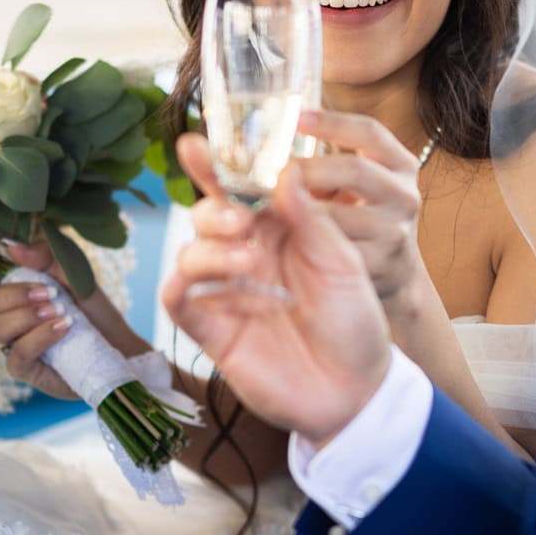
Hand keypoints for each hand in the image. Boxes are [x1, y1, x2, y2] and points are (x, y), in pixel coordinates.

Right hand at [0, 240, 138, 401]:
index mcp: (10, 293)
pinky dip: (40, 337)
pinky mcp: (25, 369)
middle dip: (14, 295)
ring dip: (28, 316)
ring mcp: (12, 345)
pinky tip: (63, 328)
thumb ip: (44, 257)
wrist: (117, 344)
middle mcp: (5, 319)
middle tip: (49, 293)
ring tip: (60, 312)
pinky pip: (17, 354)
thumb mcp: (73, 273)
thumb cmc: (91, 309)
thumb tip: (10, 247)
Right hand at [160, 133, 391, 442]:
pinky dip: (180, 282)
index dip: (217, 166)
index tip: (197, 143)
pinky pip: (178, 298)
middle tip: (241, 218)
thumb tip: (284, 170)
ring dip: (210, 247)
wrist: (357, 391)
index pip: (242, 190)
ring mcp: (228, 293)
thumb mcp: (342, 262)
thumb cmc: (355, 322)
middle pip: (208, 215)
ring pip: (190, 253)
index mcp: (282, 232)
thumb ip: (311, 218)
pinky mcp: (213, 330)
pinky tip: (201, 279)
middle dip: (214, 206)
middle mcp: (249, 256)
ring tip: (250, 260)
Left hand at [291, 109, 430, 310]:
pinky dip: (307, 240)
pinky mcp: (380, 263)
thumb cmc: (364, 215)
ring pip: (340, 214)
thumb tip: (272, 144)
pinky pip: (335, 248)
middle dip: (311, 169)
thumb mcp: (360, 182)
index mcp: (401, 164)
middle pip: (355, 170)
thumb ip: (329, 162)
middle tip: (279, 174)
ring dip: (302, 210)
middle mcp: (404, 194)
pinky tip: (288, 235)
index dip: (333, 122)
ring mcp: (395, 230)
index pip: (370, 132)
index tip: (298, 118)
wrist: (396, 271)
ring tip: (276, 205)